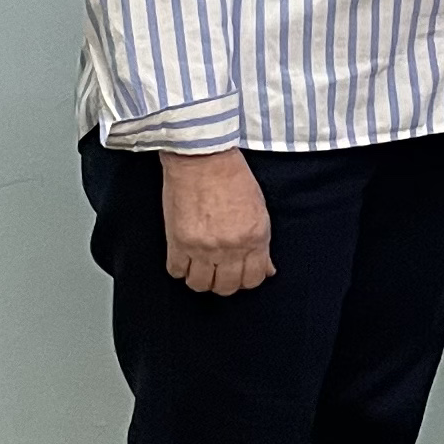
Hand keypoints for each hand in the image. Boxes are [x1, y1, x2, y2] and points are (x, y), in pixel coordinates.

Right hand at [160, 148, 274, 294]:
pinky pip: (176, 271)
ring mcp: (204, 247)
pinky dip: (179, 268)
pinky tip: (183, 257)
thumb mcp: (259, 209)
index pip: (253, 279)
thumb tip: (267, 269)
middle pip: (226, 287)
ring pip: (200, 284)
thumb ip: (262, 244)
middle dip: (223, 282)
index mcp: (255, 238)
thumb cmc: (232, 176)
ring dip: (200, 278)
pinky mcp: (179, 241)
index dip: (245, 280)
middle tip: (218, 270)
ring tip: (199, 265)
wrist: (203, 157)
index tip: (238, 273)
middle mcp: (231, 247)